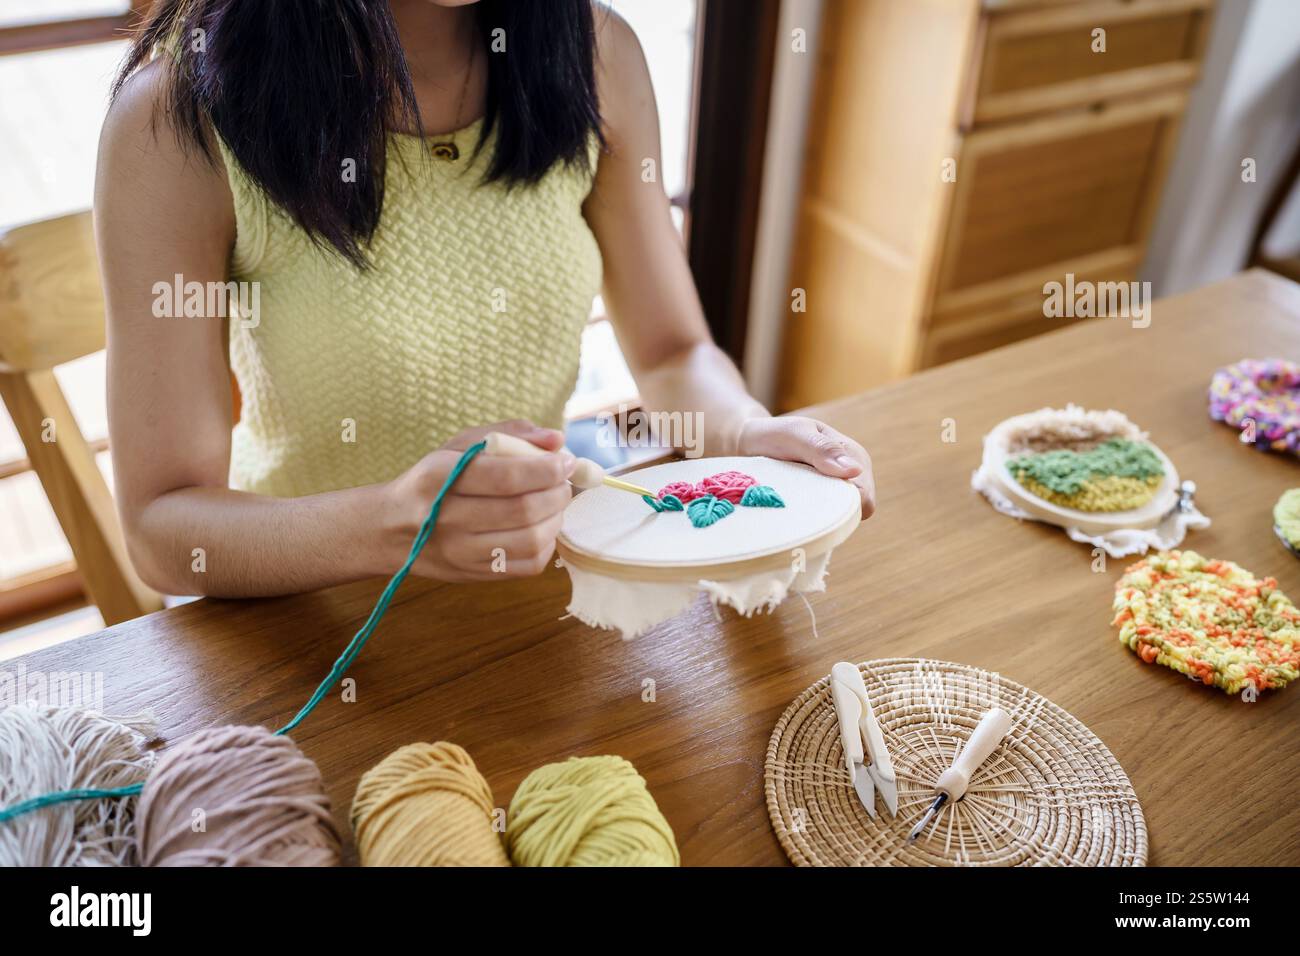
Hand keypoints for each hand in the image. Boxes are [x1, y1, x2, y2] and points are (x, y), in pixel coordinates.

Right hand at [382, 420, 575, 580]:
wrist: (390, 529)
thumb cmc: (434, 480)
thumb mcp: (460, 446)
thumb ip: (510, 434)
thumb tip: (557, 440)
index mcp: (439, 476)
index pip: (506, 476)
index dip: (546, 469)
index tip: (565, 461)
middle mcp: (446, 517)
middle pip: (523, 510)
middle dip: (557, 494)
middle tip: (563, 484)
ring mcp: (459, 552)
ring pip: (530, 541)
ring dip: (555, 519)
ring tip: (553, 505)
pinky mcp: (473, 575)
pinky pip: (528, 566)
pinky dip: (546, 545)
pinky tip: (540, 528)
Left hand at [736, 416, 875, 517]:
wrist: (752, 442)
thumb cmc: (774, 434)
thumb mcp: (795, 434)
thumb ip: (822, 448)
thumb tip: (854, 471)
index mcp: (856, 457)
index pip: (864, 497)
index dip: (844, 506)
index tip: (811, 501)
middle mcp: (852, 477)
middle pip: (853, 513)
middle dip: (830, 513)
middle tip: (797, 502)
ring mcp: (836, 491)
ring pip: (838, 520)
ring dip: (817, 516)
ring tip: (793, 503)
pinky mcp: (819, 502)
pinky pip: (822, 521)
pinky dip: (809, 518)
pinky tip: (792, 510)